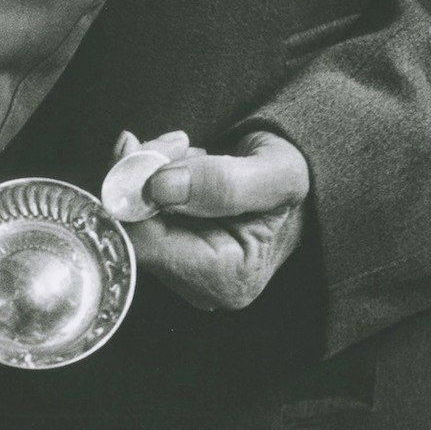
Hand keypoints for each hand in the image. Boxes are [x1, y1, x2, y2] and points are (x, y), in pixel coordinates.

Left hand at [117, 129, 309, 310]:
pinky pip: (138, 215)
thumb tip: (159, 188)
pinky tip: (178, 167)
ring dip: (148, 175)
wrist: (298, 186)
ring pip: (132, 220)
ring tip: (186, 152)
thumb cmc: (293, 183)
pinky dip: (149, 182)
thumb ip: (222, 183)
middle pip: (134, 232)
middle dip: (143, 177)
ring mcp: (180, 273)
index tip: (156, 148)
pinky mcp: (168, 256)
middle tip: (176, 142)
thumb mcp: (279, 174)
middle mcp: (197, 287)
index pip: (146, 243)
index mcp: (225, 279)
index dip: (139, 192)